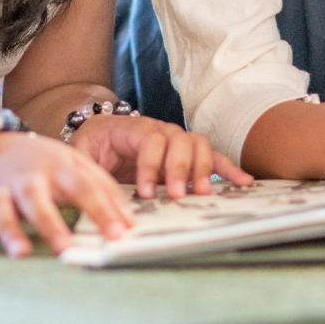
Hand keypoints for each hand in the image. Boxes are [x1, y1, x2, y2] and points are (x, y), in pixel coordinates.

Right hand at [0, 131, 134, 258]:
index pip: (83, 187)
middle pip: (38, 200)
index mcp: (58, 167)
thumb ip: (105, 189)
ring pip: (3, 210)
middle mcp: (28, 179)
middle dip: (51, 224)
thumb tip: (129, 222)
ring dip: (10, 231)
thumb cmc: (46, 162)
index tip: (119, 234)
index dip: (102, 210)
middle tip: (66, 248)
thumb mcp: (78, 165)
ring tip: (21, 253)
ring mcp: (3, 191)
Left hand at [70, 113, 253, 198]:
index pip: (149, 140)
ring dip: (202, 168)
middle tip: (175, 195)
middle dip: (179, 168)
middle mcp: (160, 129)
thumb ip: (86, 168)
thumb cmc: (92, 146)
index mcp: (132, 128)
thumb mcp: (81, 154)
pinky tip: (243, 183)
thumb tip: (90, 192)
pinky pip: (213, 157)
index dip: (150, 165)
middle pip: (178, 140)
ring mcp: (177, 141)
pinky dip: (229, 169)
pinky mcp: (188, 156)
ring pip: (198, 144)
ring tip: (201, 193)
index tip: (143, 192)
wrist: (100, 135)